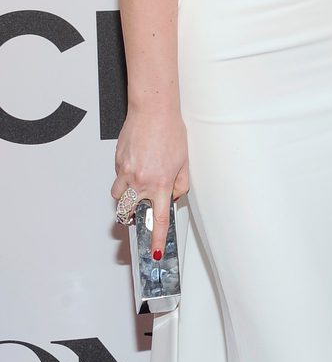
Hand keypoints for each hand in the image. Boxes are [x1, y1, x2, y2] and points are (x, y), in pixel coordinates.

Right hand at [112, 110, 188, 259]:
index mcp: (160, 183)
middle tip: (135, 215)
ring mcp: (125, 172)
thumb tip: (174, 196)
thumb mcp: (184, 160)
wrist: (153, 110)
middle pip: (127, 213)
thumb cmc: (170, 131)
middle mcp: (140, 181)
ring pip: (118, 197)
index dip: (155, 238)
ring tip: (135, 188)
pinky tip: (135, 163)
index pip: (157, 219)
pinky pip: (118, 176)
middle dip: (130, 218)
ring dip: (125, 198)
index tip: (153, 251)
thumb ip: (181, 183)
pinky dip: (125, 176)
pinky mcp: (117, 161)